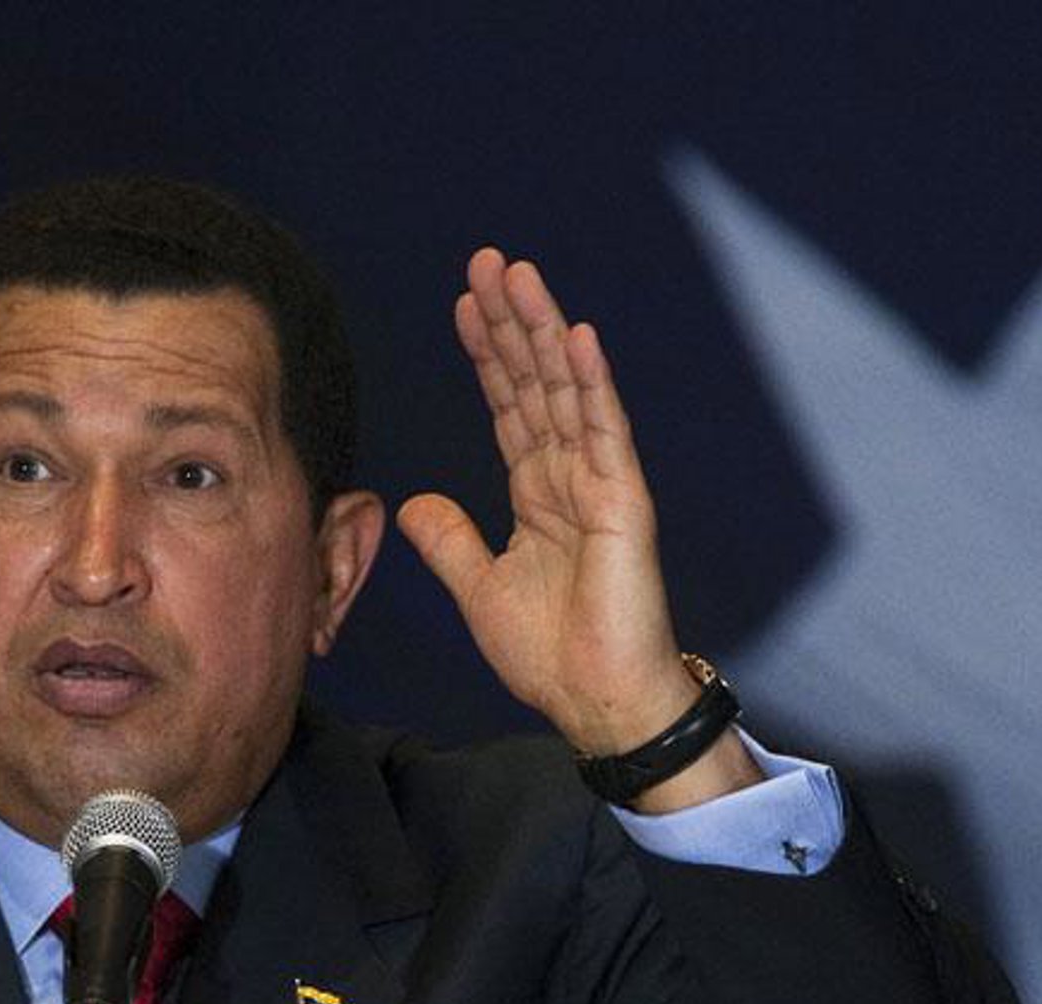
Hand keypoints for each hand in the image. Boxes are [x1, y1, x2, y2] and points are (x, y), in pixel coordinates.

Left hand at [397, 250, 755, 806]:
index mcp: (539, 495)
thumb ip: (451, 542)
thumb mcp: (479, 590)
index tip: (462, 307)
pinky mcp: (625, 504)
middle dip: (510, 323)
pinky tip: (575, 337)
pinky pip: (605, 433)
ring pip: (567, 392)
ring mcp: (601, 485)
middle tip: (487, 262)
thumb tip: (416, 500)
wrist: (598, 702)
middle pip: (536, 383)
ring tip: (519, 275)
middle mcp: (571, 477)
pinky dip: (591, 384)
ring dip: (544, 331)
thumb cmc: (552, 654)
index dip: (487, 356)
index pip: (509, 408)